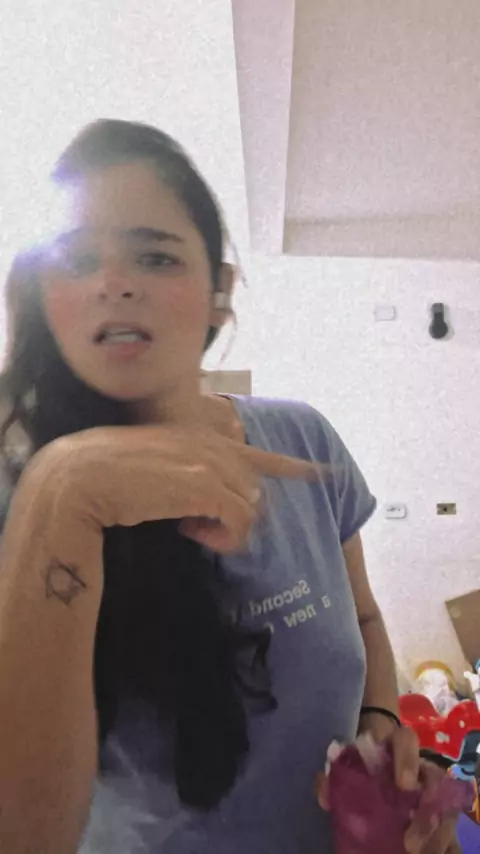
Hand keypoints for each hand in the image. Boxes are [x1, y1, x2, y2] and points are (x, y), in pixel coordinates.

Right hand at [28, 424, 319, 553]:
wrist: (76, 481)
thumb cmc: (100, 480)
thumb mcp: (145, 470)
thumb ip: (174, 476)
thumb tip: (194, 507)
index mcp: (194, 437)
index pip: (253, 451)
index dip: (289, 465)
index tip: (322, 473)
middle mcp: (208, 444)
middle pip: (252, 487)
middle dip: (235, 513)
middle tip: (194, 528)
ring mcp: (208, 463)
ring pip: (250, 505)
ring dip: (227, 528)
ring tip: (189, 530)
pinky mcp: (205, 486)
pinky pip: (239, 521)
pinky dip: (222, 537)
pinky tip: (190, 533)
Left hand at [316, 727, 460, 853]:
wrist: (376, 766)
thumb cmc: (363, 763)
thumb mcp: (347, 765)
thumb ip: (335, 776)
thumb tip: (325, 791)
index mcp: (398, 745)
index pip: (407, 741)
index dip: (408, 760)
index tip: (404, 785)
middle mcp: (422, 765)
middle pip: (435, 782)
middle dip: (426, 816)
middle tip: (409, 843)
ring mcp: (435, 789)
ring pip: (446, 809)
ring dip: (436, 836)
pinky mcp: (440, 812)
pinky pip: (449, 828)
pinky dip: (443, 843)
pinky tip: (432, 853)